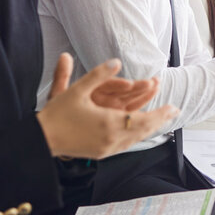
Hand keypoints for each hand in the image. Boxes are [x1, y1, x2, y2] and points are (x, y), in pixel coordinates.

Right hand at [38, 53, 179, 158]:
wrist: (41, 141)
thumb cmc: (56, 115)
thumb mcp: (77, 90)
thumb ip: (98, 75)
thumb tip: (116, 61)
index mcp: (108, 122)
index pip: (142, 118)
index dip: (160, 113)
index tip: (173, 107)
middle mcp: (111, 138)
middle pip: (143, 130)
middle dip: (160, 120)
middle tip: (174, 112)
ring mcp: (107, 148)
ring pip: (136, 139)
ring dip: (150, 129)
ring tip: (162, 120)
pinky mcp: (102, 154)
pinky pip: (126, 145)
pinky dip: (137, 136)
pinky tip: (140, 131)